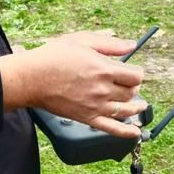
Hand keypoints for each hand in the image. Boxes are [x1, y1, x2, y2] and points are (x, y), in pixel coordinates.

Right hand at [0, 31, 146, 137]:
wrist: (32, 78)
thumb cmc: (53, 57)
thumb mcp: (83, 41)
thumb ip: (110, 44)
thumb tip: (131, 46)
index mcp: (104, 70)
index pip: (135, 76)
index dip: (137, 73)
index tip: (133, 72)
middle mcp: (103, 90)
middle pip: (131, 92)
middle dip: (134, 87)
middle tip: (129, 84)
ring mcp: (96, 106)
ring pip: (126, 110)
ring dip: (136, 107)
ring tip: (141, 105)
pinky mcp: (87, 118)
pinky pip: (111, 128)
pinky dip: (126, 132)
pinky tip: (135, 132)